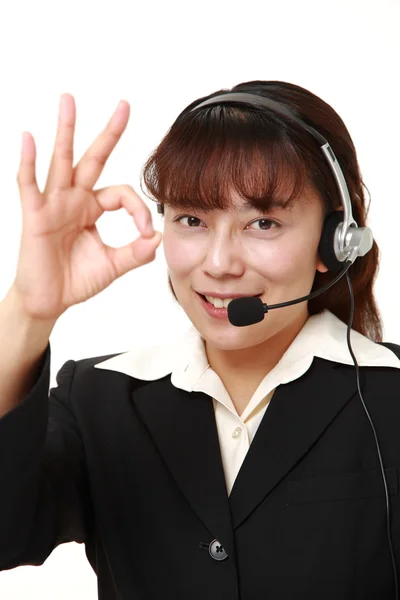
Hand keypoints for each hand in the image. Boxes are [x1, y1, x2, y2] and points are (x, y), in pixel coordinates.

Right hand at [11, 94, 161, 320]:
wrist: (49, 301)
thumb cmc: (76, 280)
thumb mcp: (113, 265)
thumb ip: (135, 253)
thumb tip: (157, 239)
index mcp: (93, 208)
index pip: (122, 194)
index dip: (138, 209)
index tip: (145, 232)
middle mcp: (74, 199)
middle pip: (93, 159)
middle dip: (109, 133)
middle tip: (124, 105)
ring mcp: (54, 204)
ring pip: (61, 161)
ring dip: (66, 130)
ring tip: (69, 100)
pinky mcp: (35, 215)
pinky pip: (29, 184)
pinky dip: (27, 162)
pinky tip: (28, 138)